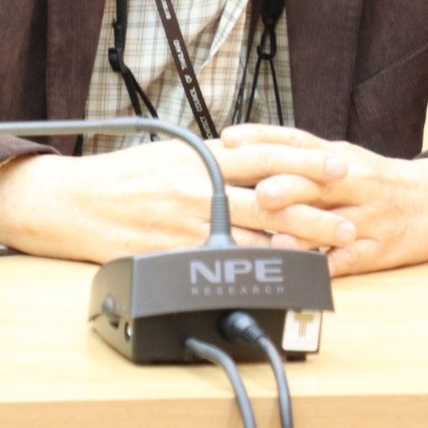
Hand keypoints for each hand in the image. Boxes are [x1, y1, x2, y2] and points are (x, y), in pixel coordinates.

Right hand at [0, 135, 358, 262]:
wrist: (78, 203)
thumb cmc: (126, 175)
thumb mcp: (175, 152)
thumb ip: (215, 156)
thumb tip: (253, 153)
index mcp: (204, 158)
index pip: (266, 155)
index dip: (306, 161)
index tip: (339, 165)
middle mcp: (203, 191)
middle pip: (270, 202)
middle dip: (314, 212)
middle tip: (348, 221)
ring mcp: (192, 226)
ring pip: (254, 238)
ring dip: (293, 247)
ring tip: (328, 254)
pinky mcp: (180, 255)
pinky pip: (225, 265)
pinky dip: (256, 271)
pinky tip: (279, 275)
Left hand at [222, 124, 427, 275]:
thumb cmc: (379, 183)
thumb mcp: (344, 161)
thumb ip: (301, 161)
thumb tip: (247, 159)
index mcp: (339, 156)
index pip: (297, 141)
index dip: (264, 138)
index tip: (231, 138)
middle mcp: (354, 180)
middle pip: (317, 180)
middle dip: (288, 187)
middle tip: (260, 192)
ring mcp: (369, 215)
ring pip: (334, 224)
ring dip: (305, 233)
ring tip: (277, 239)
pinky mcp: (381, 248)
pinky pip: (353, 259)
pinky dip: (331, 267)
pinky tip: (311, 274)